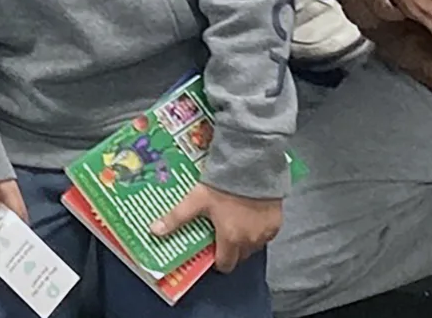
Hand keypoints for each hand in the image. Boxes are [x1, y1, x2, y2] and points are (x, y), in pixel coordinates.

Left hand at [151, 186, 282, 274]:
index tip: (212, 251)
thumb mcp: (196, 200)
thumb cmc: (223, 185)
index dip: (217, 260)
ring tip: (235, 221)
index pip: (225, 264)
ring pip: (254, 245)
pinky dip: (259, 228)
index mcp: (231, 239)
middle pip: (240, 256)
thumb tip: (154, 231)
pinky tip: (250, 214)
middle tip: (222, 233)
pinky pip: (267, 233)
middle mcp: (250, 241)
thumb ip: (176, 218)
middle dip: (231, 249)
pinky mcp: (277, 221)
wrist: (251, 166)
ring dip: (246, 239)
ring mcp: (266, 232)